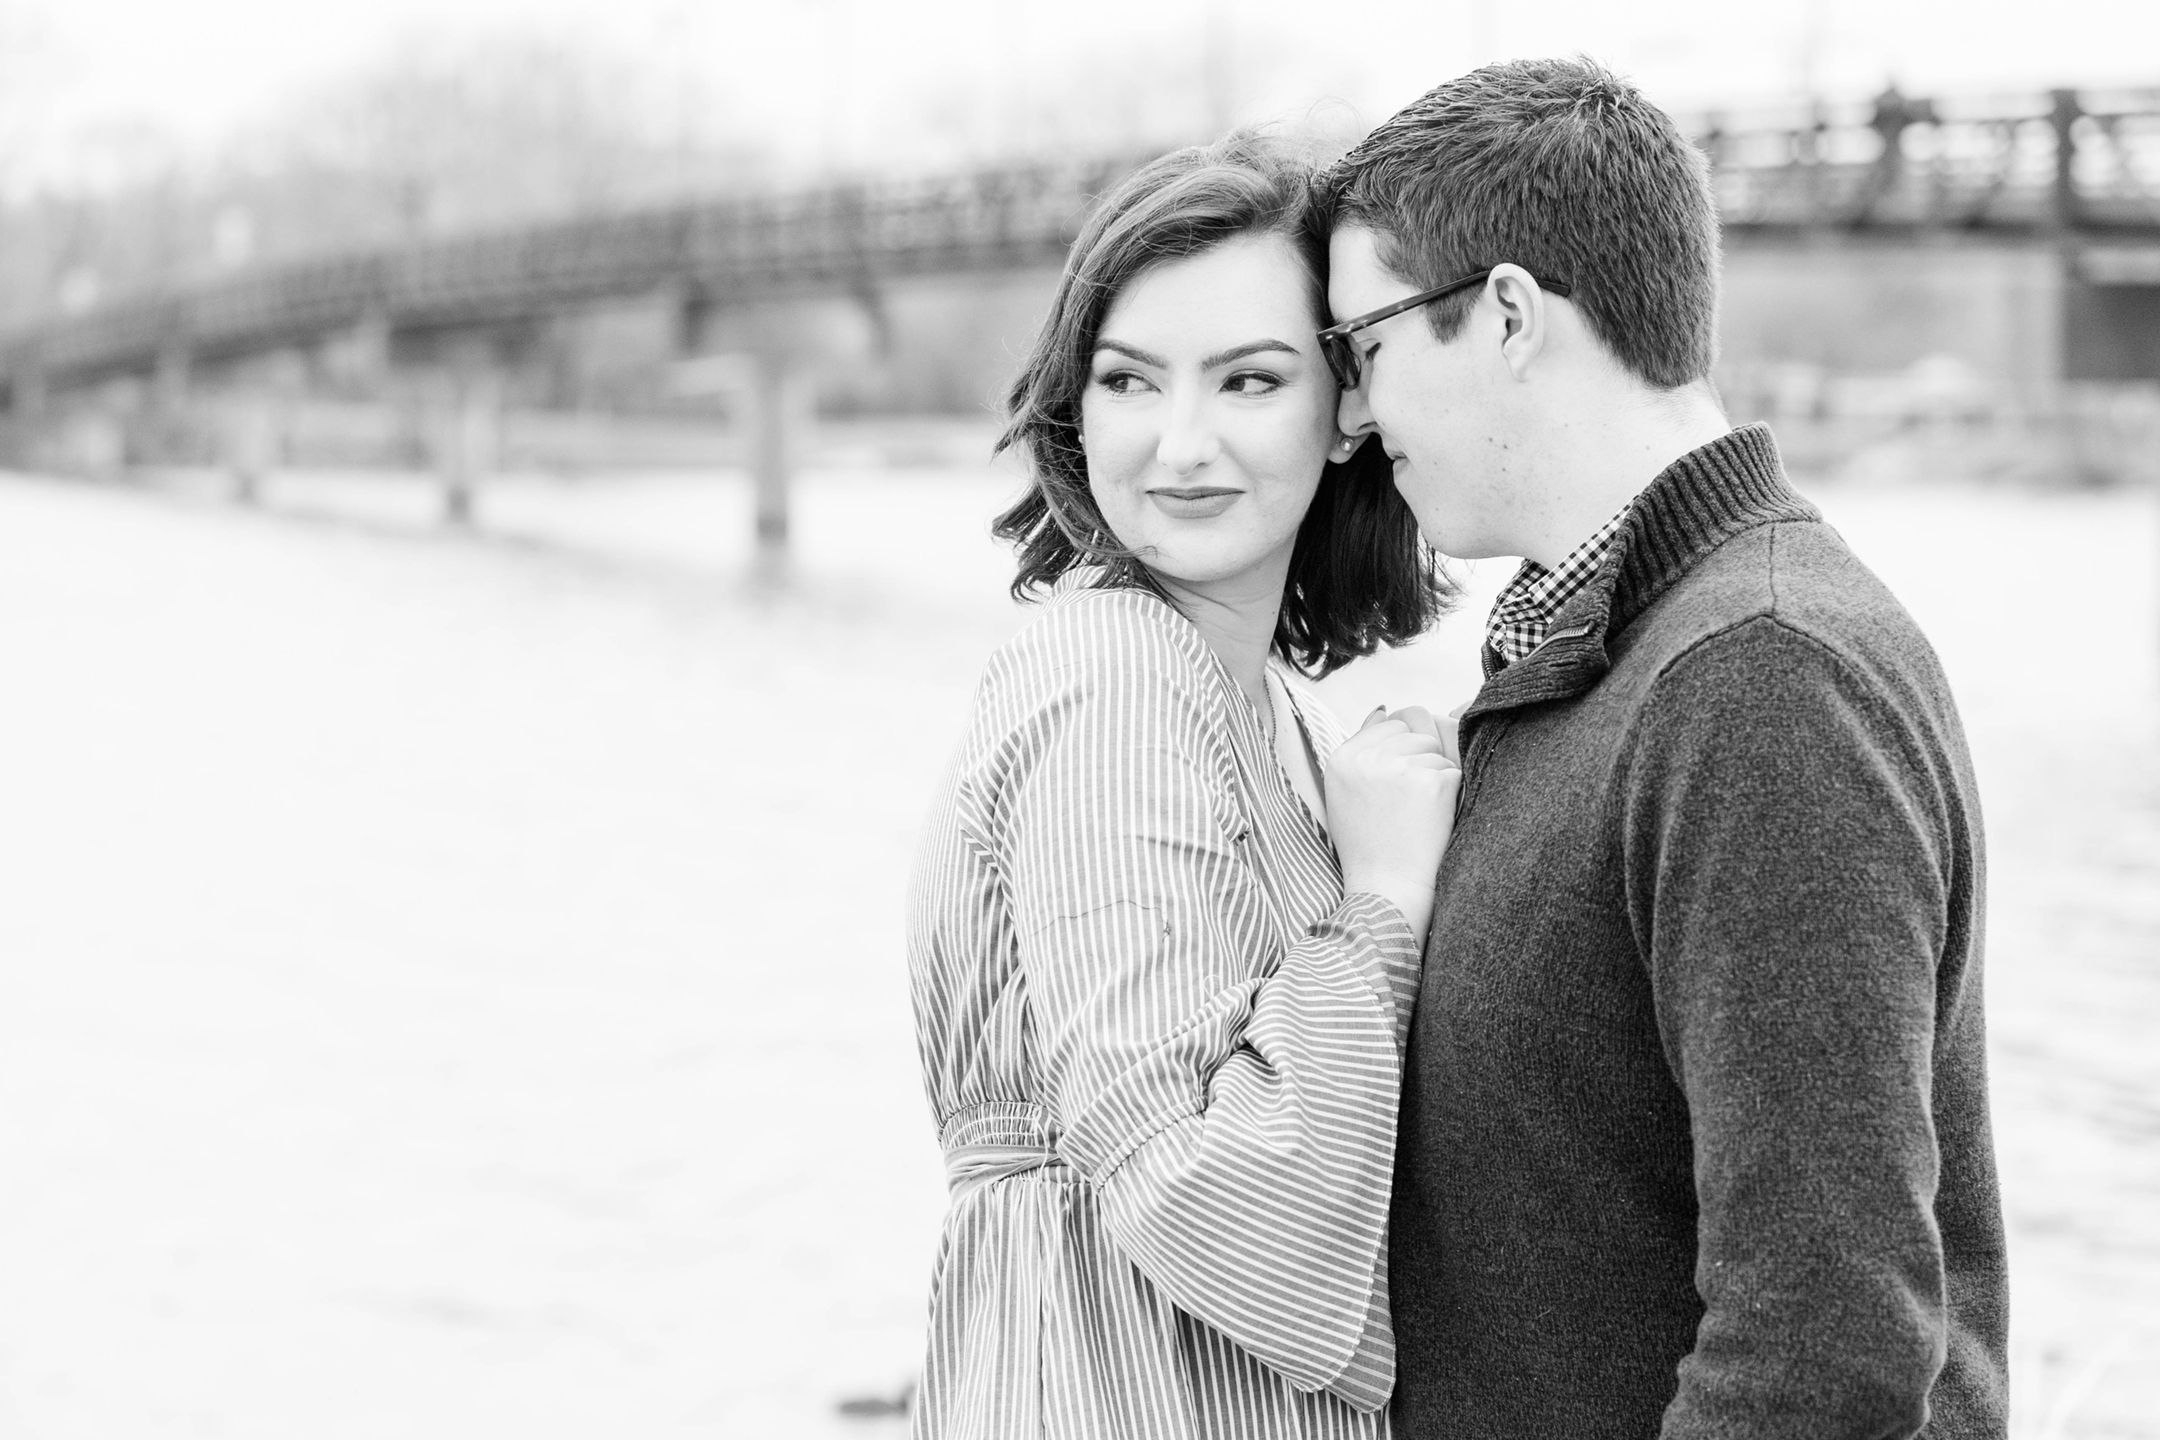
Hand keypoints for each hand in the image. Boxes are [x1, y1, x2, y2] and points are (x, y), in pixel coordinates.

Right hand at [1324, 706, 1463, 941]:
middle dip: (1419, 762)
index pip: (1388, 724)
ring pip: (1436, 750)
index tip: (1395, 788)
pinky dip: (1451, 795)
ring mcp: (1399, 768)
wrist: (1386, 891)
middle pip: (1414, 733)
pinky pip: (1453, 771)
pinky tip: (1432, 821)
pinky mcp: (1431, 782)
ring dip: (1435, 777)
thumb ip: (1361, 749)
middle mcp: (1366, 758)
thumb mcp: (1347, 794)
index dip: (1399, 754)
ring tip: (1417, 814)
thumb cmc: (1369, 846)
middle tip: (1407, 805)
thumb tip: (1384, 707)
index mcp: (1341, 758)